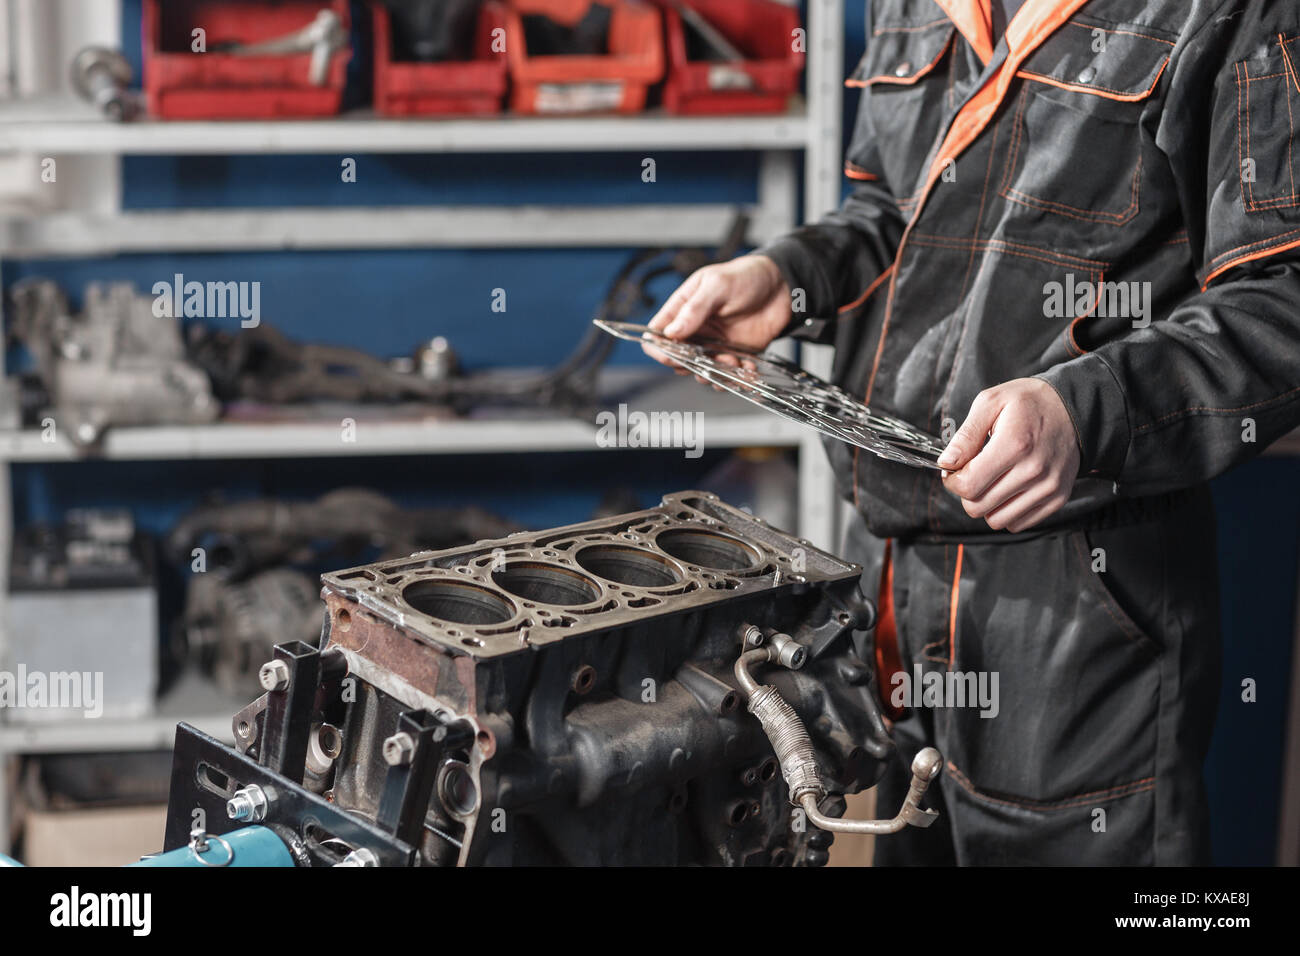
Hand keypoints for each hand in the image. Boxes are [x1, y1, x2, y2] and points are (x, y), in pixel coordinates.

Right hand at [644, 255, 791, 366]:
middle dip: (692, 366)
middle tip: (708, 361)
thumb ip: (694, 309)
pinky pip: (729, 374)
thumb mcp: (717, 285)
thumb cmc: (747, 276)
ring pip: (703, 371)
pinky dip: (737, 377)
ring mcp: (715, 343)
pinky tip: (747, 369)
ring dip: (716, 374)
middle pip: (678, 359)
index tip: (674, 357)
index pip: (657, 334)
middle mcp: (696, 329)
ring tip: (732, 362)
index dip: (660, 349)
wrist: (782, 285)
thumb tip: (670, 332)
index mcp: (684, 308)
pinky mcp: (735, 354)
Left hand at [938, 379, 1080, 532]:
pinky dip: (1007, 511)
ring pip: (996, 520)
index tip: (954, 470)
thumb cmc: (1030, 403)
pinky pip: (1018, 523)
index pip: (968, 486)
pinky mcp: (1057, 499)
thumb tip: (947, 462)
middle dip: (967, 493)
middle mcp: (1033, 471)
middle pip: (978, 507)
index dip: (952, 480)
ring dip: (987, 504)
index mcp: (1014, 445)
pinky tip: (1009, 488)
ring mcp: (1048, 488)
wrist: (1074, 409)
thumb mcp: (991, 402)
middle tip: (973, 473)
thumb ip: (965, 435)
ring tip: (993, 480)